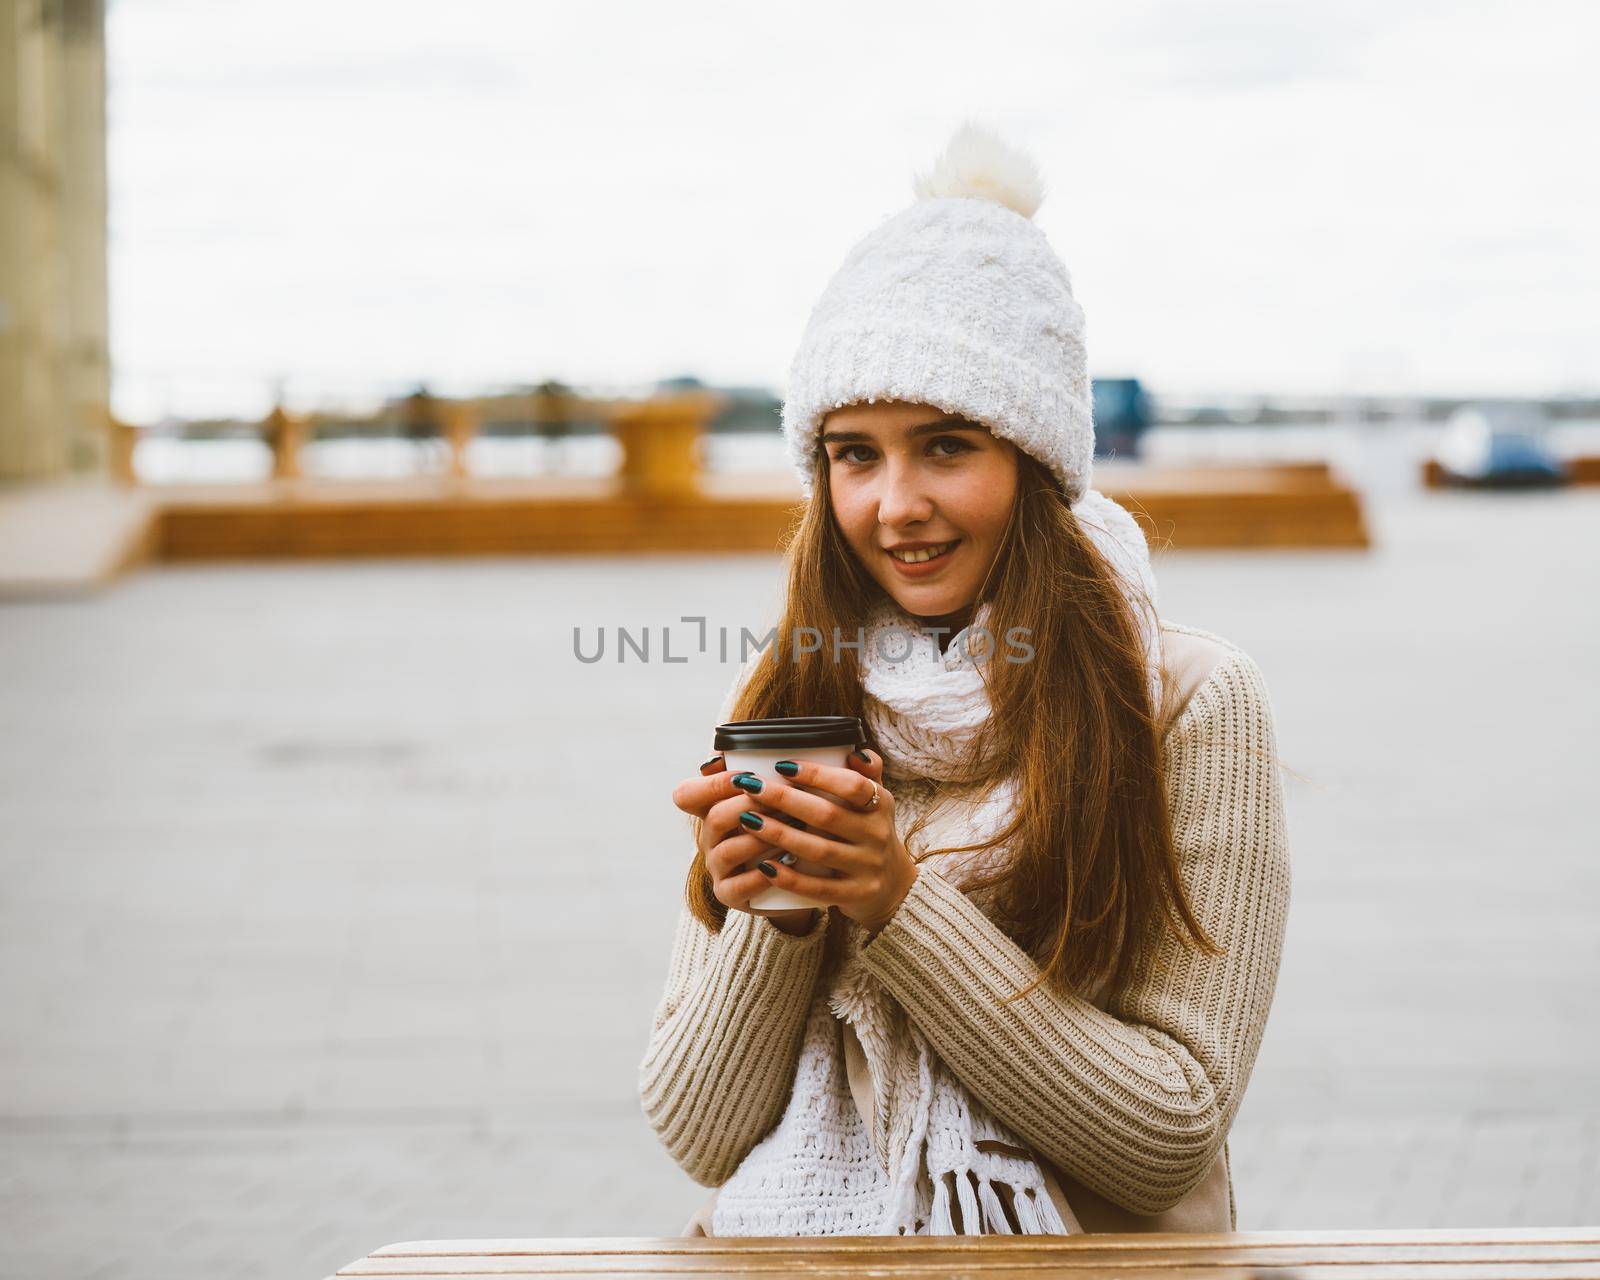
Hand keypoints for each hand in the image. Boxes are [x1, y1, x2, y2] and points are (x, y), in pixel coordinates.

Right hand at [672, 752, 815, 931]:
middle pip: (714, 818)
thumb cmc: (788, 823)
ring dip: (759, 837)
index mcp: (711, 809)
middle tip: (782, 799)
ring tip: (790, 828)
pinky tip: (788, 862)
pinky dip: (762, 874)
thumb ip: (763, 771)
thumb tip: (746, 749)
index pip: (686, 794)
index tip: (747, 776)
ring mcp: (717, 868)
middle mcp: (708, 839)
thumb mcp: (779, 795)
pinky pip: (738, 886)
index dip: (713, 784)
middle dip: (749, 806)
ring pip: (726, 851)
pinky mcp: (730, 895)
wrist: (801, 874)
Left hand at [714, 749, 917, 937]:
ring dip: (780, 835)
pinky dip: (790, 878)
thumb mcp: (878, 802)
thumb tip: (855, 751)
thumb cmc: (871, 833)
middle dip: (785, 799)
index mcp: (880, 805)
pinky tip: (764, 866)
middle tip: (750, 787)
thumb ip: (867, 775)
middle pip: (827, 815)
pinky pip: (819, 888)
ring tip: (748, 820)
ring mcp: (868, 867)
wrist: (894, 887)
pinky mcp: (856, 895)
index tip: (782, 766)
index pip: (852, 785)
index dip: (818, 774)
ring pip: (819, 850)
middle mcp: (877, 835)